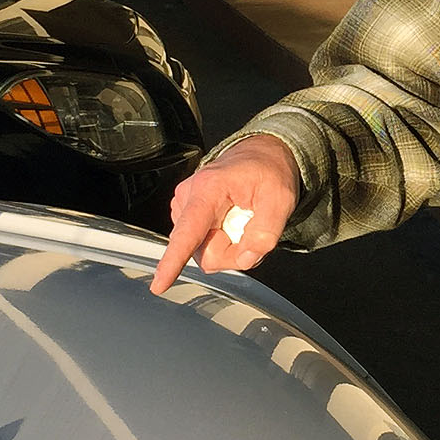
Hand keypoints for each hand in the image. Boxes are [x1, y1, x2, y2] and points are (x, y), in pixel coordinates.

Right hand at [150, 135, 301, 294]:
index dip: (173, 261)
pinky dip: (222, 242)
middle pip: (205, 253)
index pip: (188, 232)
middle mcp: (188, 197)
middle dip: (232, 252)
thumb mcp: (281, 199)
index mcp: (209, 189)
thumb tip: (246, 259)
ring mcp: (184, 206)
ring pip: (203, 252)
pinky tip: (232, 223)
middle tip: (252, 227)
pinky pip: (202, 245)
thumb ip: (266, 232)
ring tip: (243, 221)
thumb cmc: (269, 172)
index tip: (159, 284)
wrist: (260, 155)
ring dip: (228, 246)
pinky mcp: (186, 215)